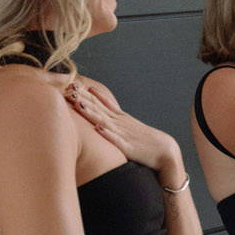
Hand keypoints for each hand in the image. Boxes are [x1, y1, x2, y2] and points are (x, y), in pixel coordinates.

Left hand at [68, 81, 182, 180]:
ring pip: (104, 121)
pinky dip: (107, 134)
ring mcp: (123, 134)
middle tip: (69, 87)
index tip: (71, 84)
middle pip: (98, 108)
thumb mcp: (127, 126)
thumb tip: (98, 117)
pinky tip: (99, 128)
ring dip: (91, 112)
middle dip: (83, 98)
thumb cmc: (144, 141)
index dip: (84, 94)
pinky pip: (116, 140)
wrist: (165, 150)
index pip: (99, 102)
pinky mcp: (128, 147)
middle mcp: (119, 123)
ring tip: (78, 103)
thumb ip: (113, 120)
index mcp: (119, 118)